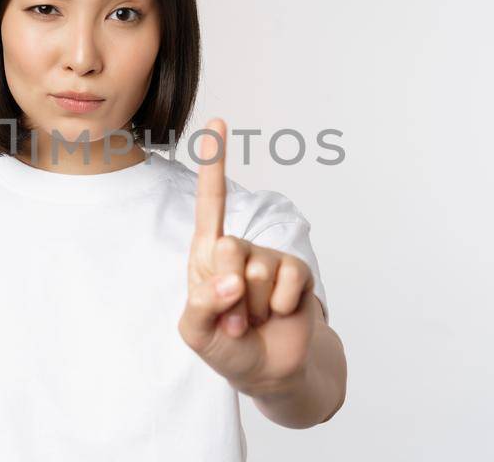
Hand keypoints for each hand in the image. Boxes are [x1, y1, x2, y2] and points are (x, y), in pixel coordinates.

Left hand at [177, 118, 318, 396]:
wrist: (269, 370)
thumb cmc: (226, 346)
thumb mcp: (196, 332)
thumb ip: (201, 305)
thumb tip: (232, 282)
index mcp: (207, 254)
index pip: (211, 204)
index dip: (215, 163)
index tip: (219, 123)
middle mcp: (238, 249)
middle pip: (230, 247)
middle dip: (228, 291)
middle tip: (233, 316)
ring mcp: (269, 259)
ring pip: (258, 271)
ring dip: (254, 307)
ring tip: (253, 320)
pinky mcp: (296, 274)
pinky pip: (288, 281)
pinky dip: (280, 308)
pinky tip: (278, 316)